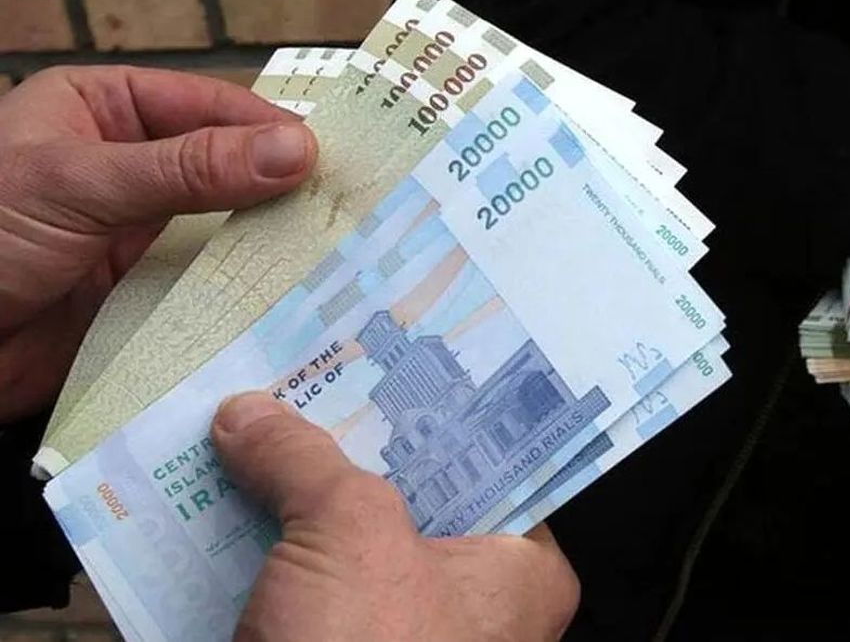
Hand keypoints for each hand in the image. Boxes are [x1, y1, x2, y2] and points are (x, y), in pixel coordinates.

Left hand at [0, 66, 316, 422]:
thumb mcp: (80, 184)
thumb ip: (189, 168)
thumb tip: (297, 149)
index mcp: (104, 110)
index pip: (208, 106)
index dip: (270, 129)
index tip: (334, 159)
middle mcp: (129, 167)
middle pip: (227, 169)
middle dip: (283, 189)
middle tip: (354, 210)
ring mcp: (138, 234)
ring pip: (224, 231)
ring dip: (273, 246)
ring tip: (343, 257)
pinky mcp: (144, 297)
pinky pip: (209, 288)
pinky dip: (247, 294)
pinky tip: (295, 301)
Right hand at [212, 392, 579, 641]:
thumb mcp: (352, 537)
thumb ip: (309, 460)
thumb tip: (253, 414)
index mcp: (517, 568)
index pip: (489, 458)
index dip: (435, 402)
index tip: (390, 349)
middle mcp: (467, 600)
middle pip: (408, 491)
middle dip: (349, 441)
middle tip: (309, 369)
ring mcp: (395, 631)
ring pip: (344, 538)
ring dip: (292, 491)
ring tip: (251, 419)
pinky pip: (297, 583)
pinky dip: (260, 547)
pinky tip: (218, 497)